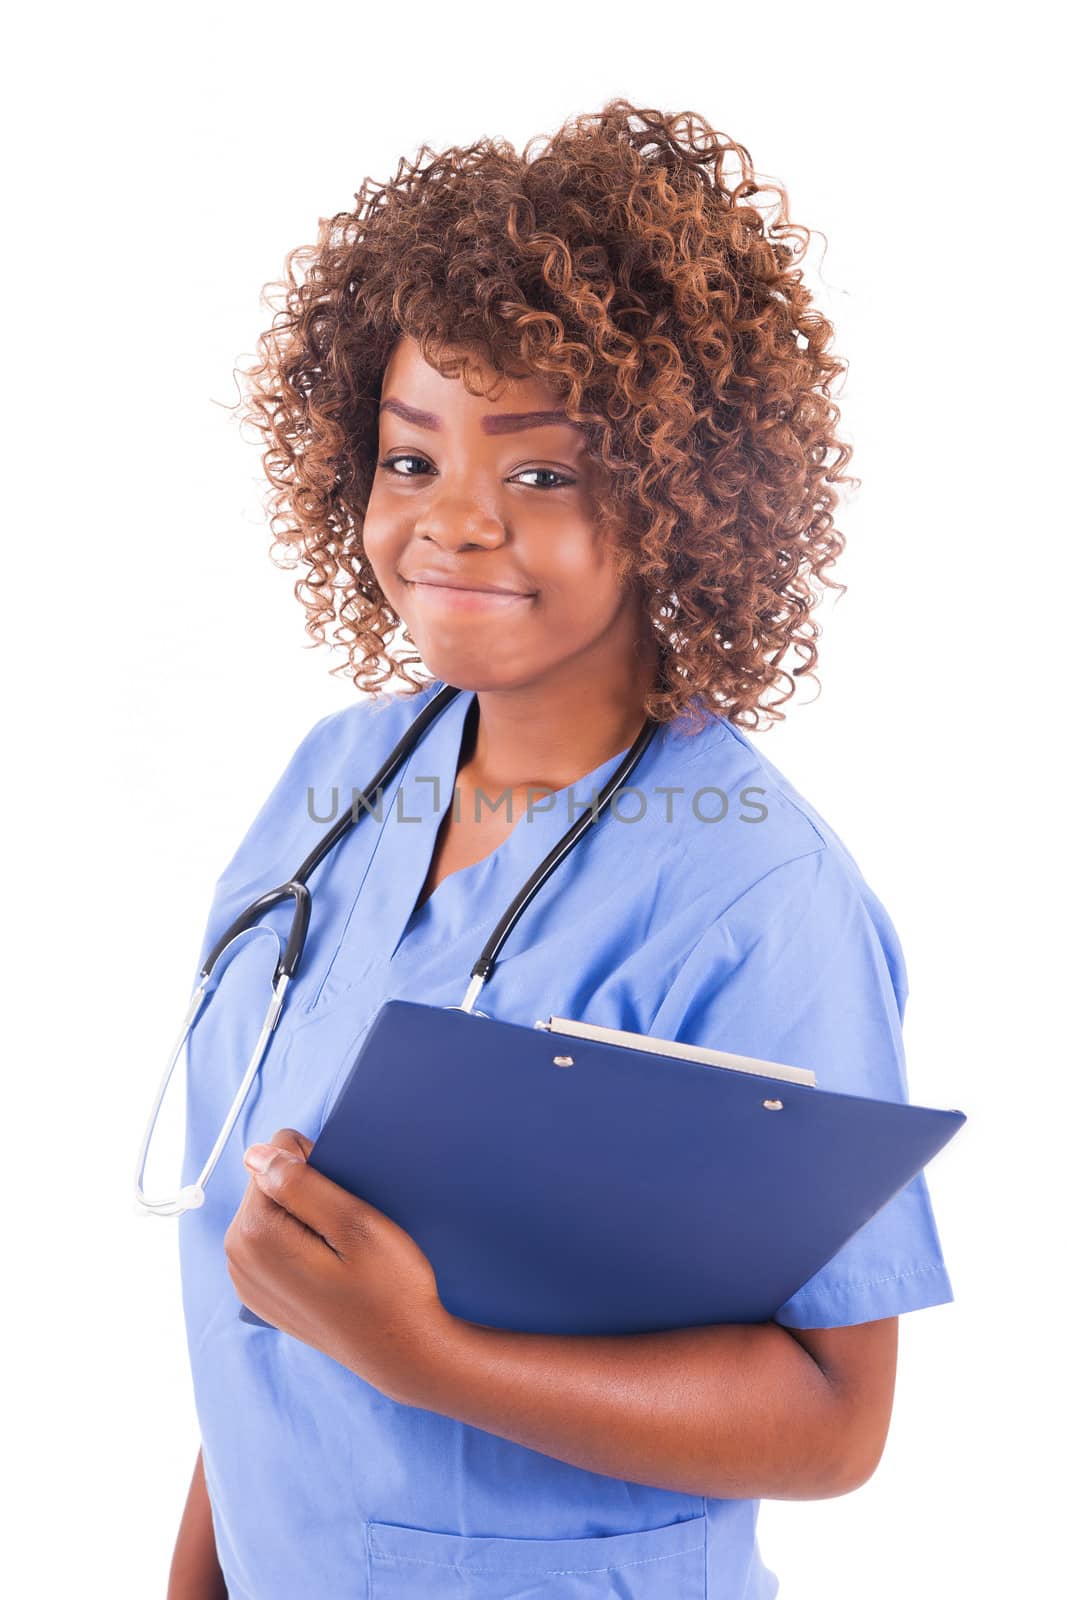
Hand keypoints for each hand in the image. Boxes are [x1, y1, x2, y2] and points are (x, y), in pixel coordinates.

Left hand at [223, 1127, 453, 1400]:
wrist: (402, 1352)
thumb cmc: (390, 1288)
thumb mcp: (355, 1223)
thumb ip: (299, 1181)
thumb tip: (256, 1153)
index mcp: (254, 1233)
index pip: (276, 1154)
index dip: (317, 1166)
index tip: (344, 1202)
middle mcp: (237, 1256)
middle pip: (269, 1183)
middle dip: (307, 1192)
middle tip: (348, 1229)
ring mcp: (245, 1279)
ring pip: (273, 1211)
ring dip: (305, 1218)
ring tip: (342, 1251)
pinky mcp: (260, 1293)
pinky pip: (275, 1242)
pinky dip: (301, 1243)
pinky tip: (331, 1269)